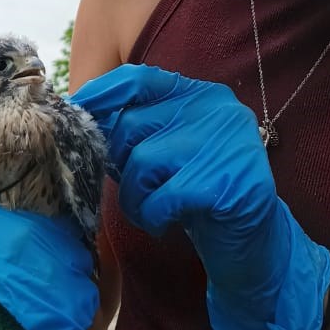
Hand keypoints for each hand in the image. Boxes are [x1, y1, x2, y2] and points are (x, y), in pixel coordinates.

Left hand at [73, 64, 329, 329]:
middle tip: (138, 189)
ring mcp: (227, 144)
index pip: (138, 79)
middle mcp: (218, 109)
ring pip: (140, 162)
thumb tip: (79, 112)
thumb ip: (136, 128)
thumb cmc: (200, 196)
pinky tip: (168, 223)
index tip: (75, 114)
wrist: (254, 249)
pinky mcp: (228, 184)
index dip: (100, 96)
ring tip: (153, 210)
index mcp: (201, 94)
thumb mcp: (169, 151)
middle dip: (119, 164)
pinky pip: (161, 197)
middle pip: (131, 124)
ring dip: (134, 197)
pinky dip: (153, 216)